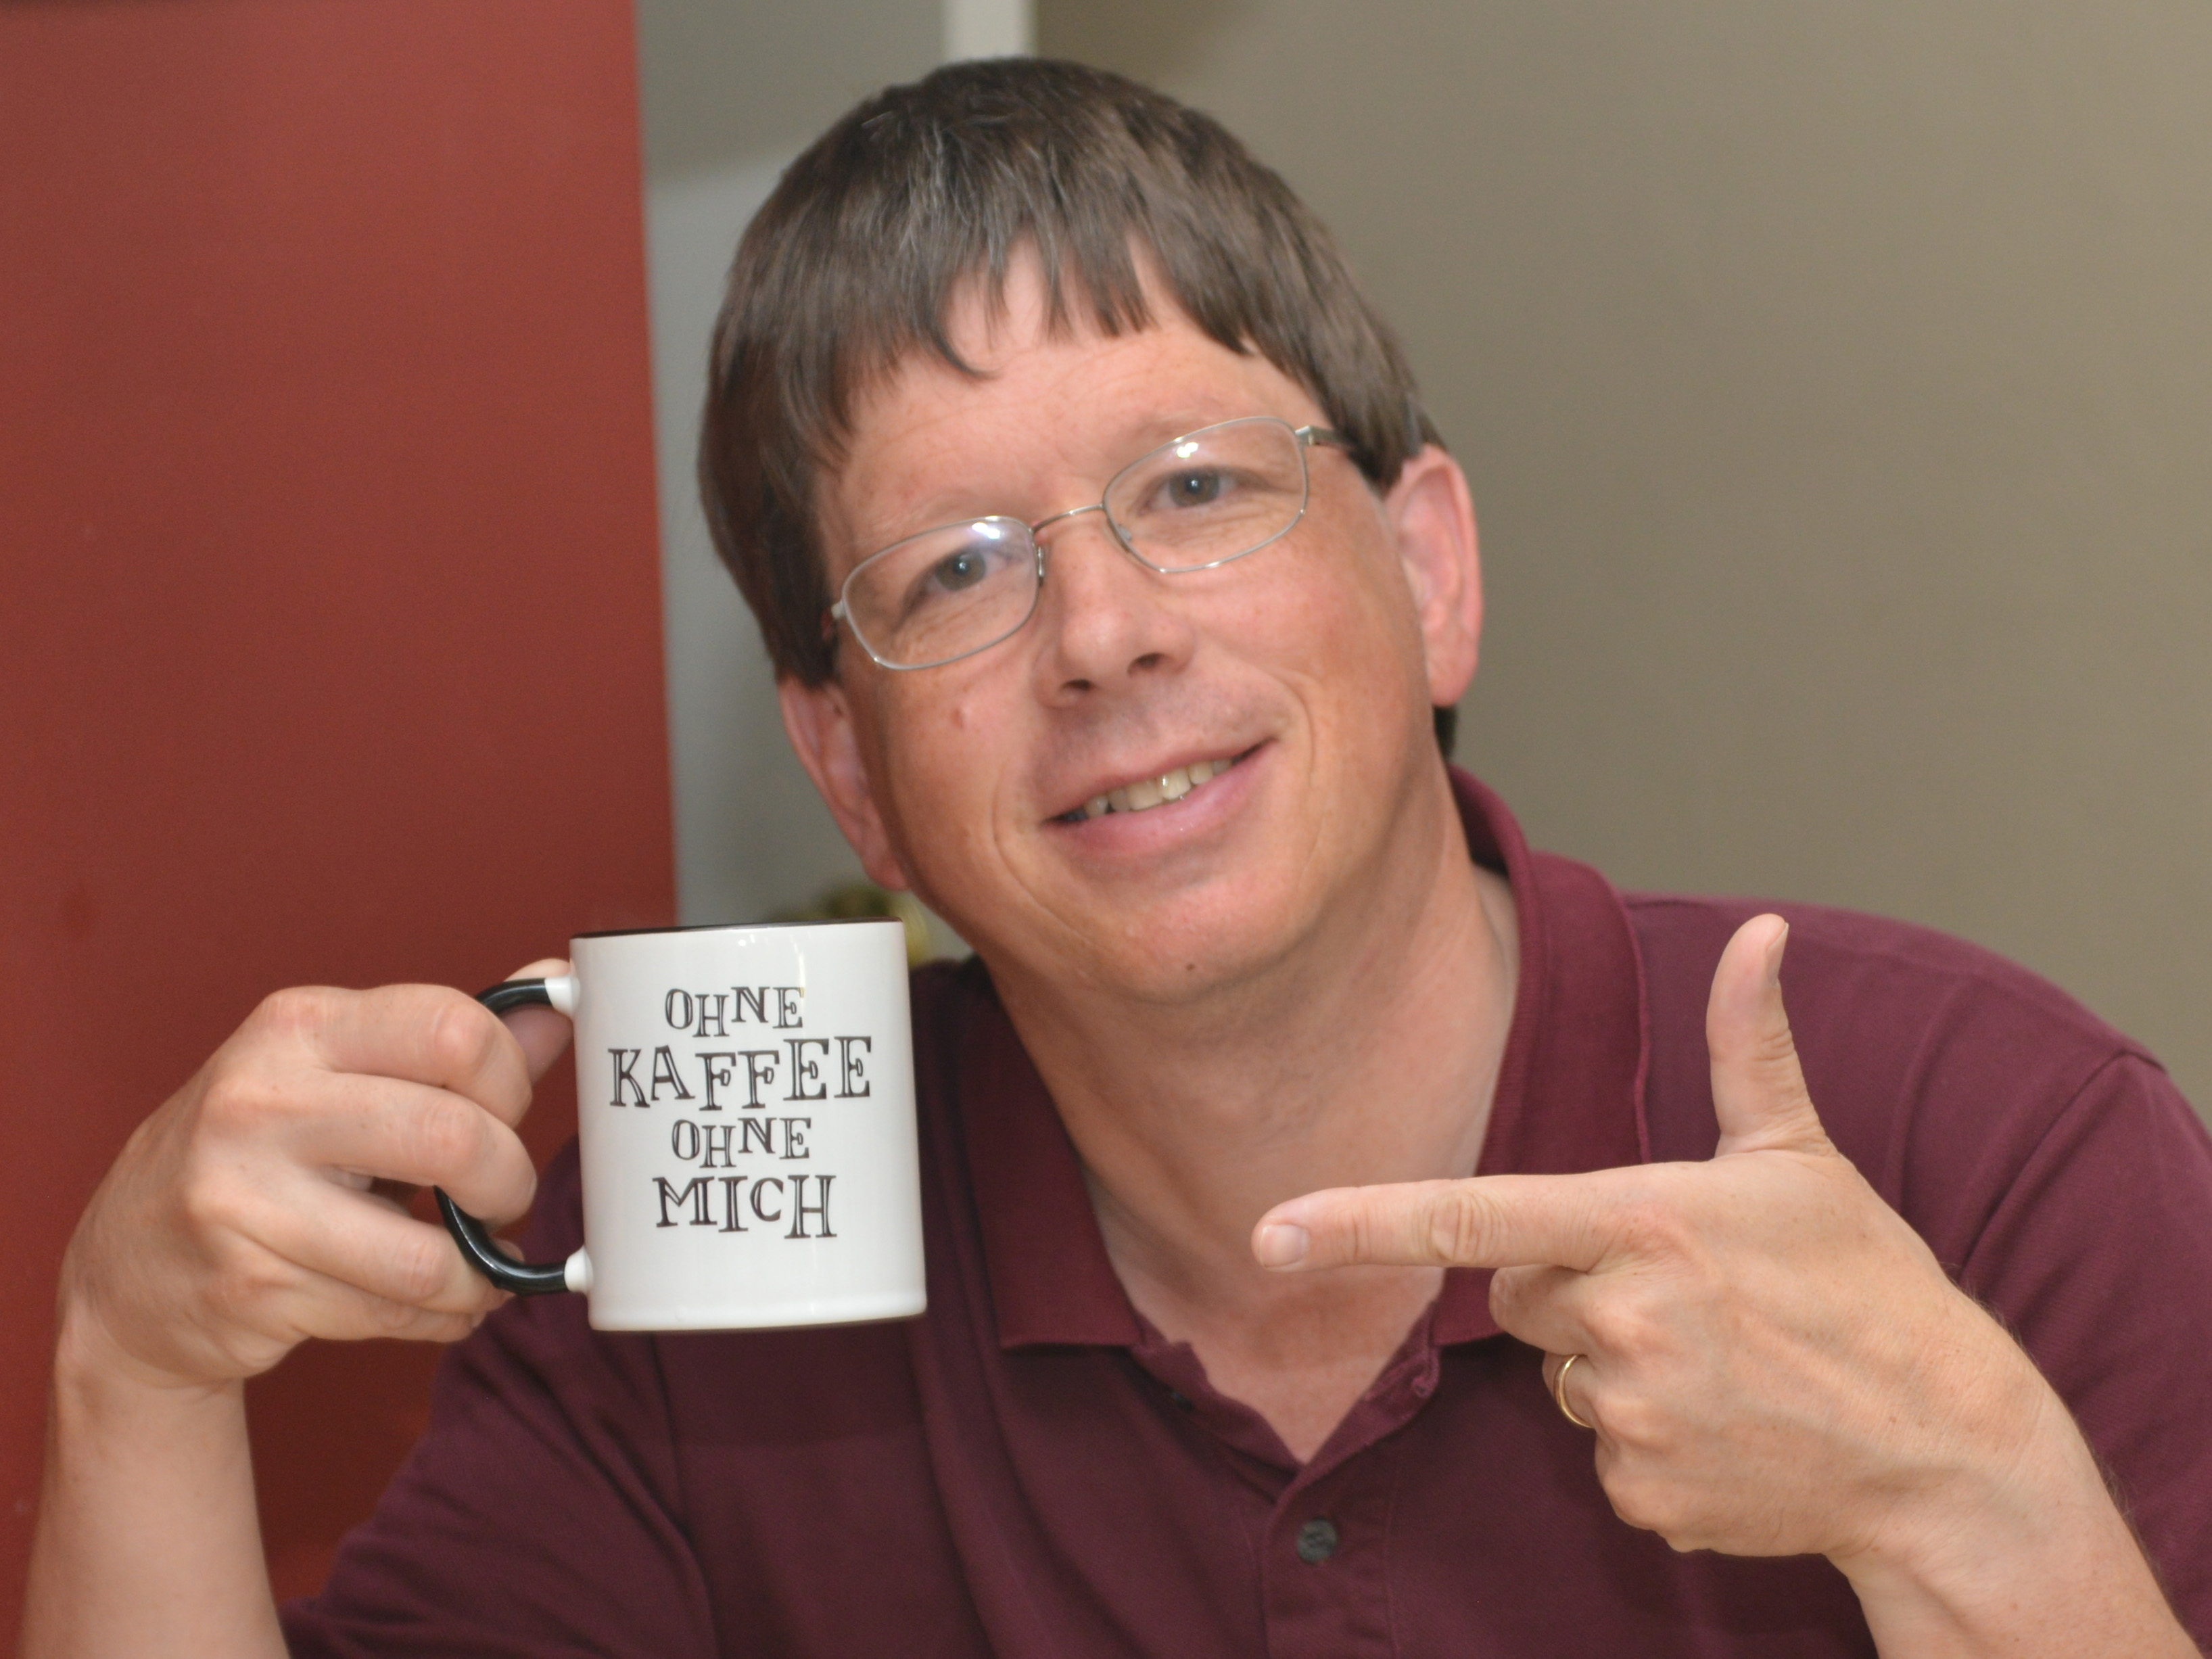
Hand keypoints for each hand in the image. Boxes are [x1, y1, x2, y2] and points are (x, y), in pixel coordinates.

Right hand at [56, 961, 572, 1393]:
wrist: (128, 1266)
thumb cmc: (264, 1150)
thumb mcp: (341, 1072)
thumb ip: (450, 1043)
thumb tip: (559, 992)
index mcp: (298, 1027)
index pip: (455, 1030)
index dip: (510, 1079)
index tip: (504, 1110)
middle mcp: (262, 1102)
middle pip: (456, 1139)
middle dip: (510, 1182)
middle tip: (502, 1198)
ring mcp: (244, 1201)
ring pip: (431, 1253)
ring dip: (483, 1271)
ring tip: (481, 1263)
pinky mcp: (249, 1289)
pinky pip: (396, 1312)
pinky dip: (445, 1315)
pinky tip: (440, 1301)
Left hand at [1252, 915, 2054, 1565]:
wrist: (1948, 1451)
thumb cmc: (1872, 1287)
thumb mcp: (1803, 1158)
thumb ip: (1748, 1044)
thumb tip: (1761, 930)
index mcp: (1644, 1221)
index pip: (1472, 1217)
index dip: (1359, 1222)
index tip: (1269, 1234)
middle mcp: (1624, 1317)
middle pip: (1513, 1293)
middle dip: (1567, 1285)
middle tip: (1680, 1292)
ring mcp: (1632, 1415)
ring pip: (1555, 1374)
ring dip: (1608, 1364)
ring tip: (1716, 1361)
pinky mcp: (1644, 1494)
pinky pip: (1594, 1454)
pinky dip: (1641, 1442)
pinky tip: (1722, 1424)